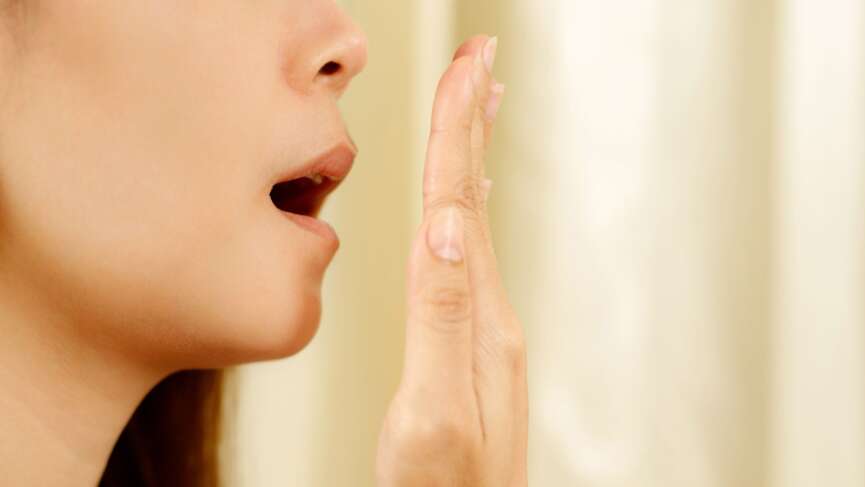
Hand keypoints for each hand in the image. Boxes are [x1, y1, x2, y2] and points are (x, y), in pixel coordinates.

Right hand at [375, 35, 527, 486]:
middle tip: (479, 60)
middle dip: (472, 123)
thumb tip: (443, 229)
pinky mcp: (471, 345)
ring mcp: (483, 328)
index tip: (465, 67)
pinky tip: (463, 205)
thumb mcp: (435, 410)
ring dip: (472, 158)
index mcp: (475, 316)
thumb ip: (441, 320)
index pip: (459, 204)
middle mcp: (487, 312)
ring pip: (472, 221)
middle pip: (472, 199)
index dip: (459, 132)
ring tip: (477, 110)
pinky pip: (468, 256)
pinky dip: (464, 210)